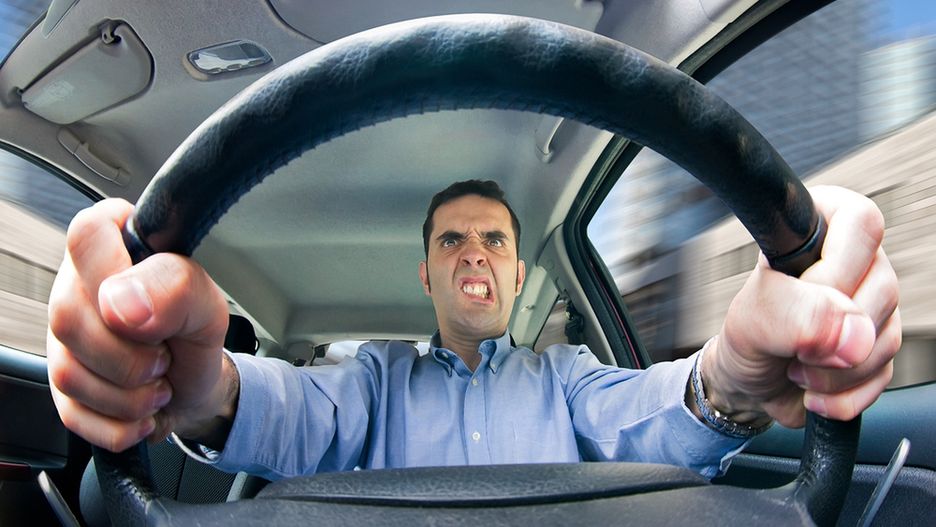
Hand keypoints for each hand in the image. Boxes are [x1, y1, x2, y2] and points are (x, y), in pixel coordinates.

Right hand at [46, 198, 236, 451]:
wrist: (197, 386)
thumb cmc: (196, 333)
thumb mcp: (208, 305)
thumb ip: (175, 288)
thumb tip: (122, 305)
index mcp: (113, 250)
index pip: (89, 234)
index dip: (118, 277)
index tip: (151, 310)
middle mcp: (75, 289)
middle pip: (68, 317)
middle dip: (132, 353)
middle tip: (164, 355)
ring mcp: (62, 340)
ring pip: (68, 372)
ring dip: (131, 394)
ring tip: (158, 381)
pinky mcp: (60, 388)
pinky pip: (75, 414)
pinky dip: (122, 423)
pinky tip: (142, 408)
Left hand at [704, 185, 899, 427]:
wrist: (747, 384)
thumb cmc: (746, 337)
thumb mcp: (751, 318)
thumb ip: (794, 314)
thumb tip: (853, 333)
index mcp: (822, 229)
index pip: (860, 223)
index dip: (834, 270)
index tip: (800, 297)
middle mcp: (857, 261)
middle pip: (883, 287)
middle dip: (829, 332)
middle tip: (790, 340)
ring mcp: (873, 304)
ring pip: (885, 336)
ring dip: (834, 370)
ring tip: (795, 365)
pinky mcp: (880, 346)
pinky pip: (884, 373)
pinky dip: (844, 394)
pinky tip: (814, 388)